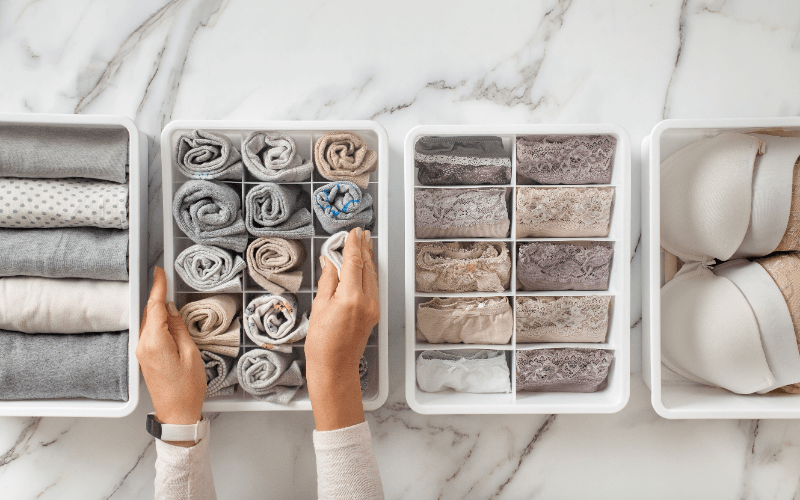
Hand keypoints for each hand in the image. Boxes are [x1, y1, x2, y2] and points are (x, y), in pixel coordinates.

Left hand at [137, 266, 205, 444]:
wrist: (177, 414)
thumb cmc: (188, 387)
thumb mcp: (190, 353)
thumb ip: (179, 328)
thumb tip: (171, 310)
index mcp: (155, 342)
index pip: (155, 307)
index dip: (158, 287)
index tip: (159, 271)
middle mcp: (143, 345)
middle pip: (150, 313)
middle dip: (157, 295)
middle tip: (164, 277)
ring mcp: (142, 353)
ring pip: (149, 323)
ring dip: (157, 308)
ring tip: (168, 295)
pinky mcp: (145, 358)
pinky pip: (150, 333)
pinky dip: (157, 322)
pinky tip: (166, 318)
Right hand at [305, 227, 378, 430]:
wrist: (335, 368)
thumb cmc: (322, 344)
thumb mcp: (319, 307)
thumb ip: (328, 281)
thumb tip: (331, 262)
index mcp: (351, 297)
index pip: (354, 262)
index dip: (353, 245)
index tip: (352, 232)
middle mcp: (367, 301)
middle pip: (367, 267)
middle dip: (364, 248)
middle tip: (361, 233)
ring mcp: (373, 308)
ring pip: (372, 276)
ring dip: (368, 259)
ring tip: (364, 244)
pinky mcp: (374, 314)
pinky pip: (373, 287)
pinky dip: (369, 273)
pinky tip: (364, 267)